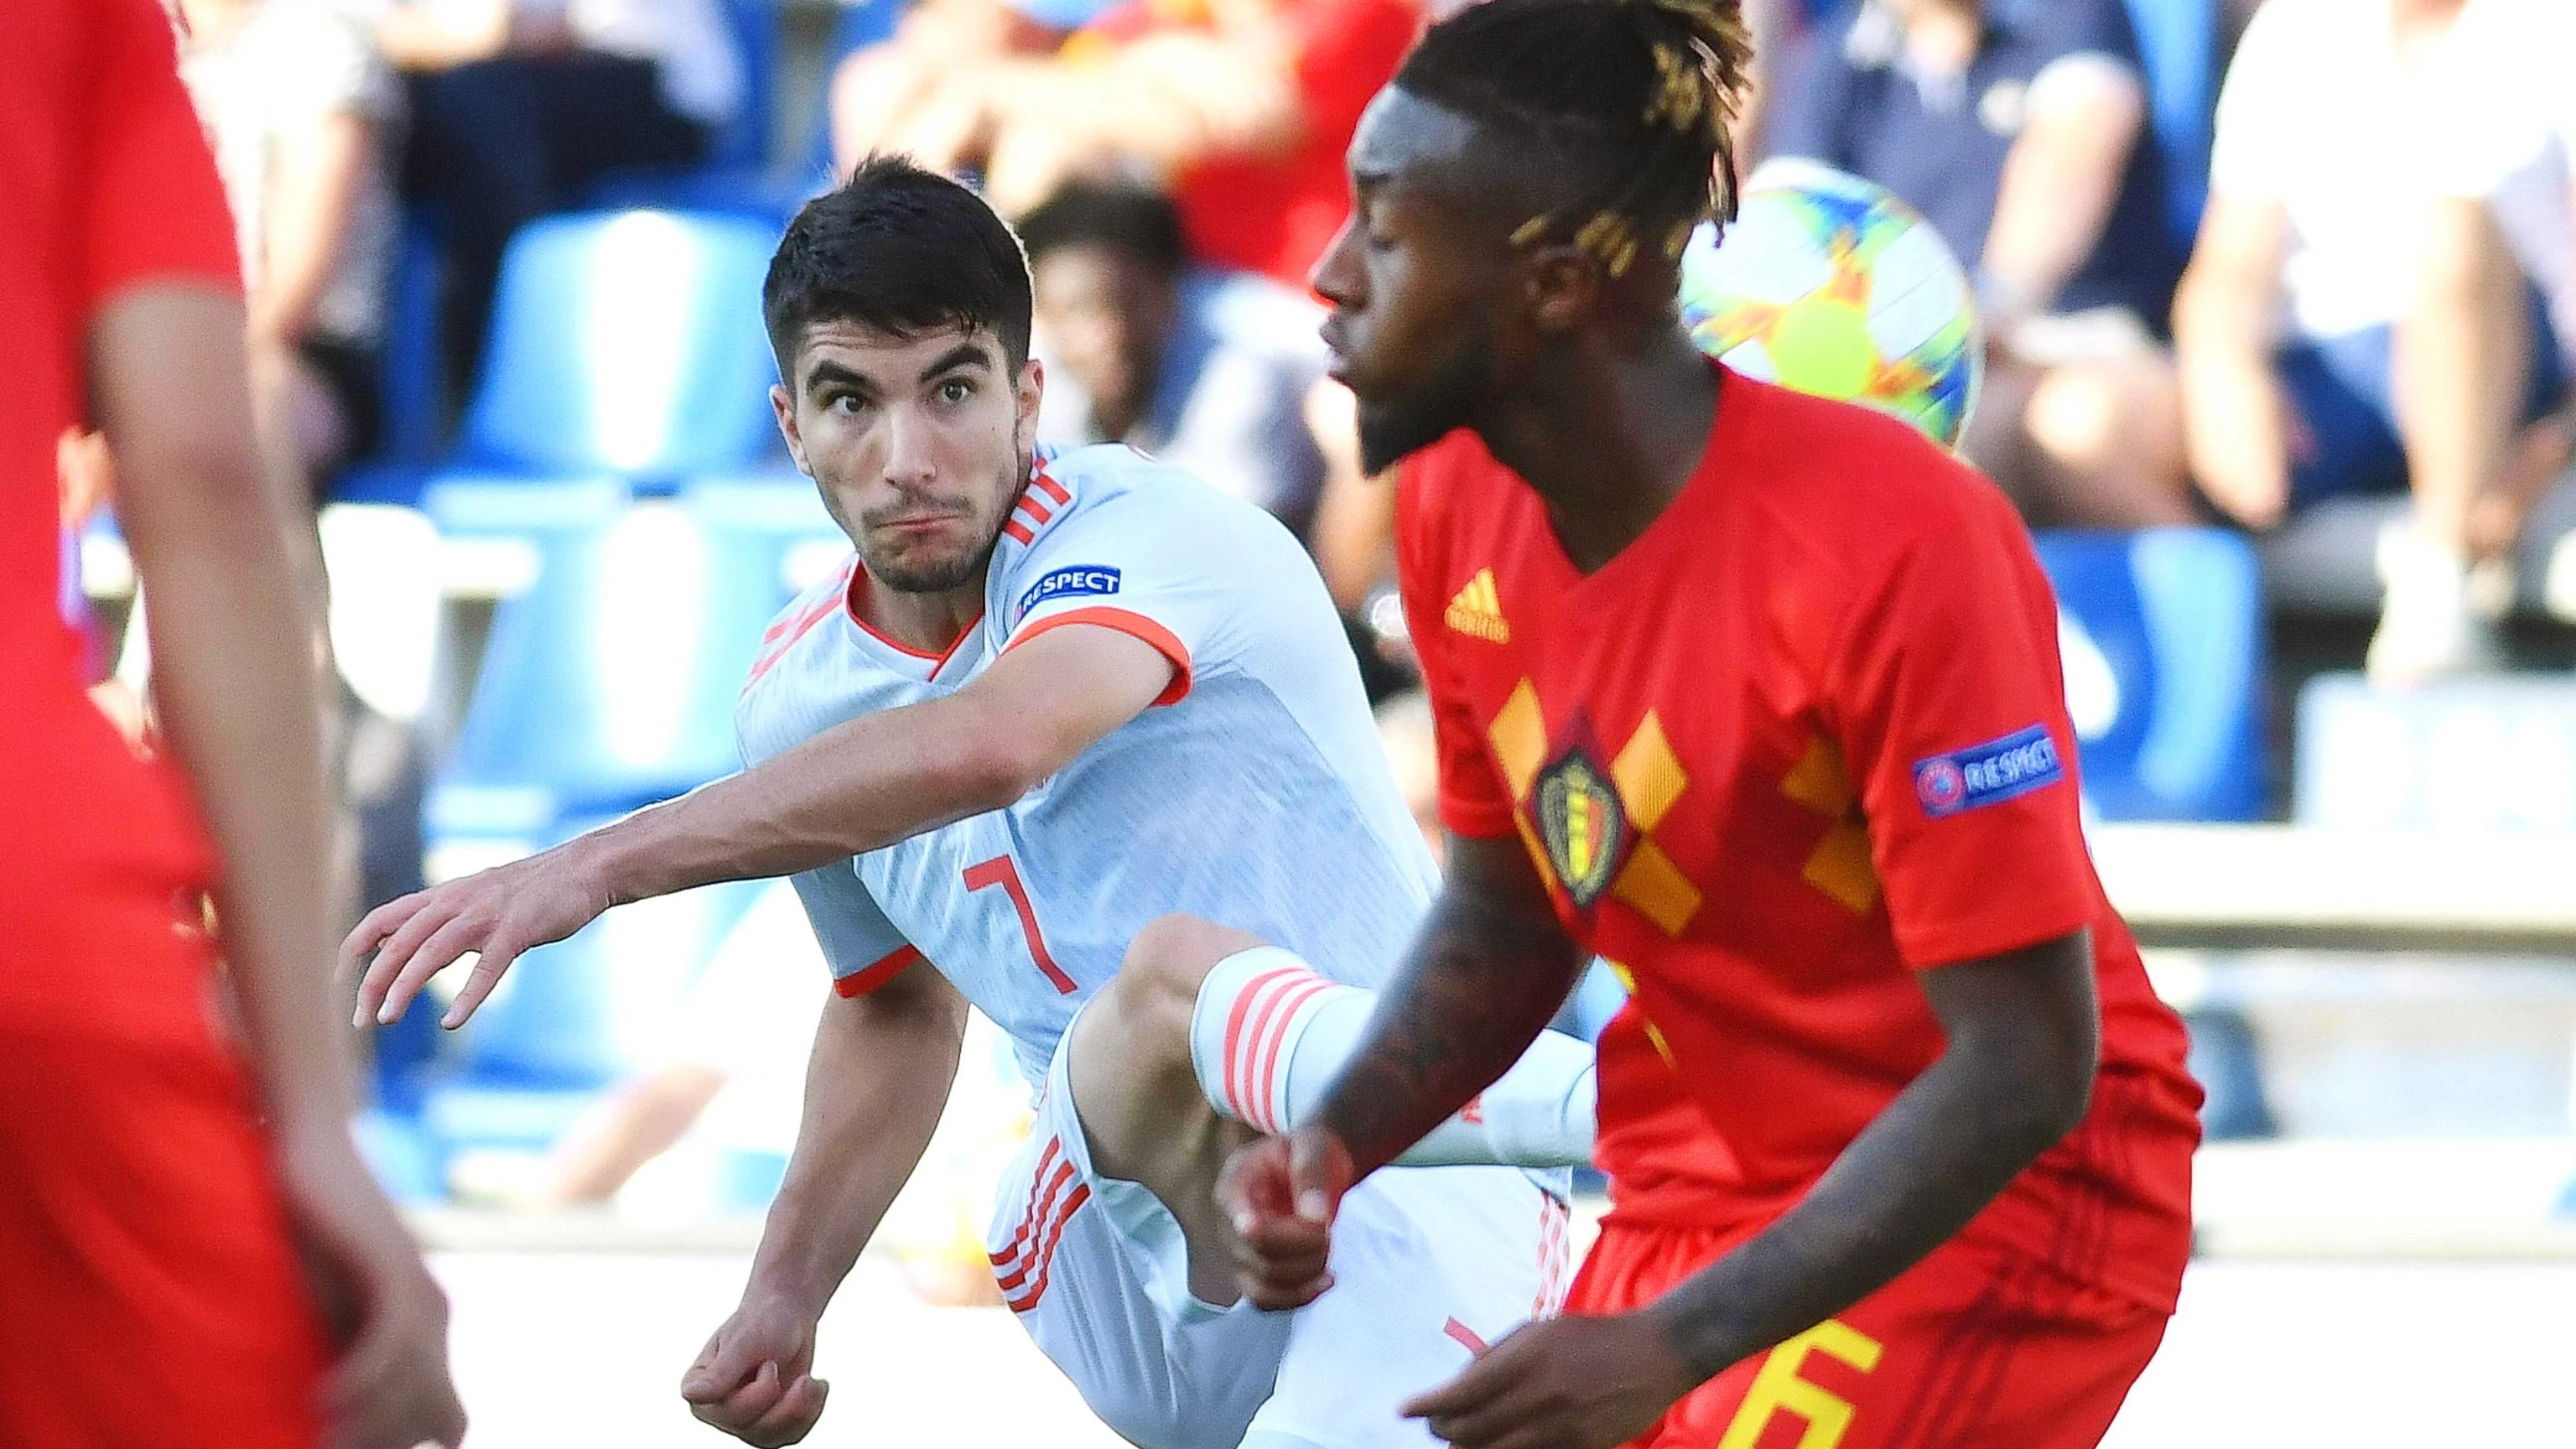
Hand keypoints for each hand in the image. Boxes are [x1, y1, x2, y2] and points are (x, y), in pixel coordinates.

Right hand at [275, 1121, 467, 1448]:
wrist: (311, 1151)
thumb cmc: (309, 1234)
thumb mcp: (325, 1314)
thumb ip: (336, 1359)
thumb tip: (324, 1427)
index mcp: (425, 1335)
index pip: (446, 1422)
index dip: (405, 1445)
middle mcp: (434, 1318)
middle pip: (431, 1415)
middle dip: (380, 1443)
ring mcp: (419, 1292)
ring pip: (412, 1386)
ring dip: (366, 1425)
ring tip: (317, 1443)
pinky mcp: (391, 1268)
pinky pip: (389, 1341)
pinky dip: (359, 1379)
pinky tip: (320, 1401)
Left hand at [344, 841, 615, 1029]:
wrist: (584, 869)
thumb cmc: (531, 890)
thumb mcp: (474, 897)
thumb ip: (434, 918)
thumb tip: (391, 941)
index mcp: (443, 896)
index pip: (382, 917)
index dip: (354, 947)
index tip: (339, 980)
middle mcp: (456, 903)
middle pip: (399, 941)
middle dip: (373, 981)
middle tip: (362, 1019)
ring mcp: (486, 916)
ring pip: (431, 953)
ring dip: (404, 987)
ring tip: (387, 1018)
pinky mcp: (518, 930)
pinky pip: (487, 967)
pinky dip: (468, 996)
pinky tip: (453, 1021)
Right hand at [681, 1294, 830, 1446]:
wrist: (789, 1318)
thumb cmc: (762, 1323)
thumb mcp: (743, 1342)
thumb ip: (720, 1372)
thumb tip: (690, 1395)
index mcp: (699, 1389)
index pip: (725, 1412)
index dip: (758, 1393)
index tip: (770, 1363)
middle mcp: (716, 1410)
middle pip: (752, 1428)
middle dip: (783, 1399)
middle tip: (787, 1366)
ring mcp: (742, 1421)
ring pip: (772, 1437)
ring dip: (800, 1407)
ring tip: (807, 1379)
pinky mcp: (767, 1426)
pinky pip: (791, 1435)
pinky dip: (810, 1411)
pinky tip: (814, 1386)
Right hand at [1214, 1125, 1353, 1310]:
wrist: (1312, 1166)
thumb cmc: (1309, 1151)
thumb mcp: (1313, 1146)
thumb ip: (1312, 1175)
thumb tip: (1316, 1218)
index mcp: (1234, 1183)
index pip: (1238, 1218)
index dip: (1261, 1232)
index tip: (1300, 1232)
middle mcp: (1228, 1222)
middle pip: (1255, 1255)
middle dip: (1302, 1249)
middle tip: (1329, 1230)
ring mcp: (1238, 1252)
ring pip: (1261, 1285)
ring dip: (1304, 1276)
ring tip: (1328, 1250)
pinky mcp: (1253, 1274)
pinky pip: (1266, 1301)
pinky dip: (1299, 1297)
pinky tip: (1326, 1280)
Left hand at [1400, 1311, 1699, 1448]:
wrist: (1652, 1354)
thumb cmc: (1589, 1336)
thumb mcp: (1537, 1331)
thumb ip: (1495, 1357)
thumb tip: (1456, 1386)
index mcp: (1526, 1359)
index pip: (1460, 1393)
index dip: (1426, 1405)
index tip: (1404, 1410)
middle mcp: (1539, 1397)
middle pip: (1469, 1432)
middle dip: (1442, 1430)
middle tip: (1435, 1424)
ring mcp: (1560, 1429)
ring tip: (1459, 1438)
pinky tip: (1497, 1444)